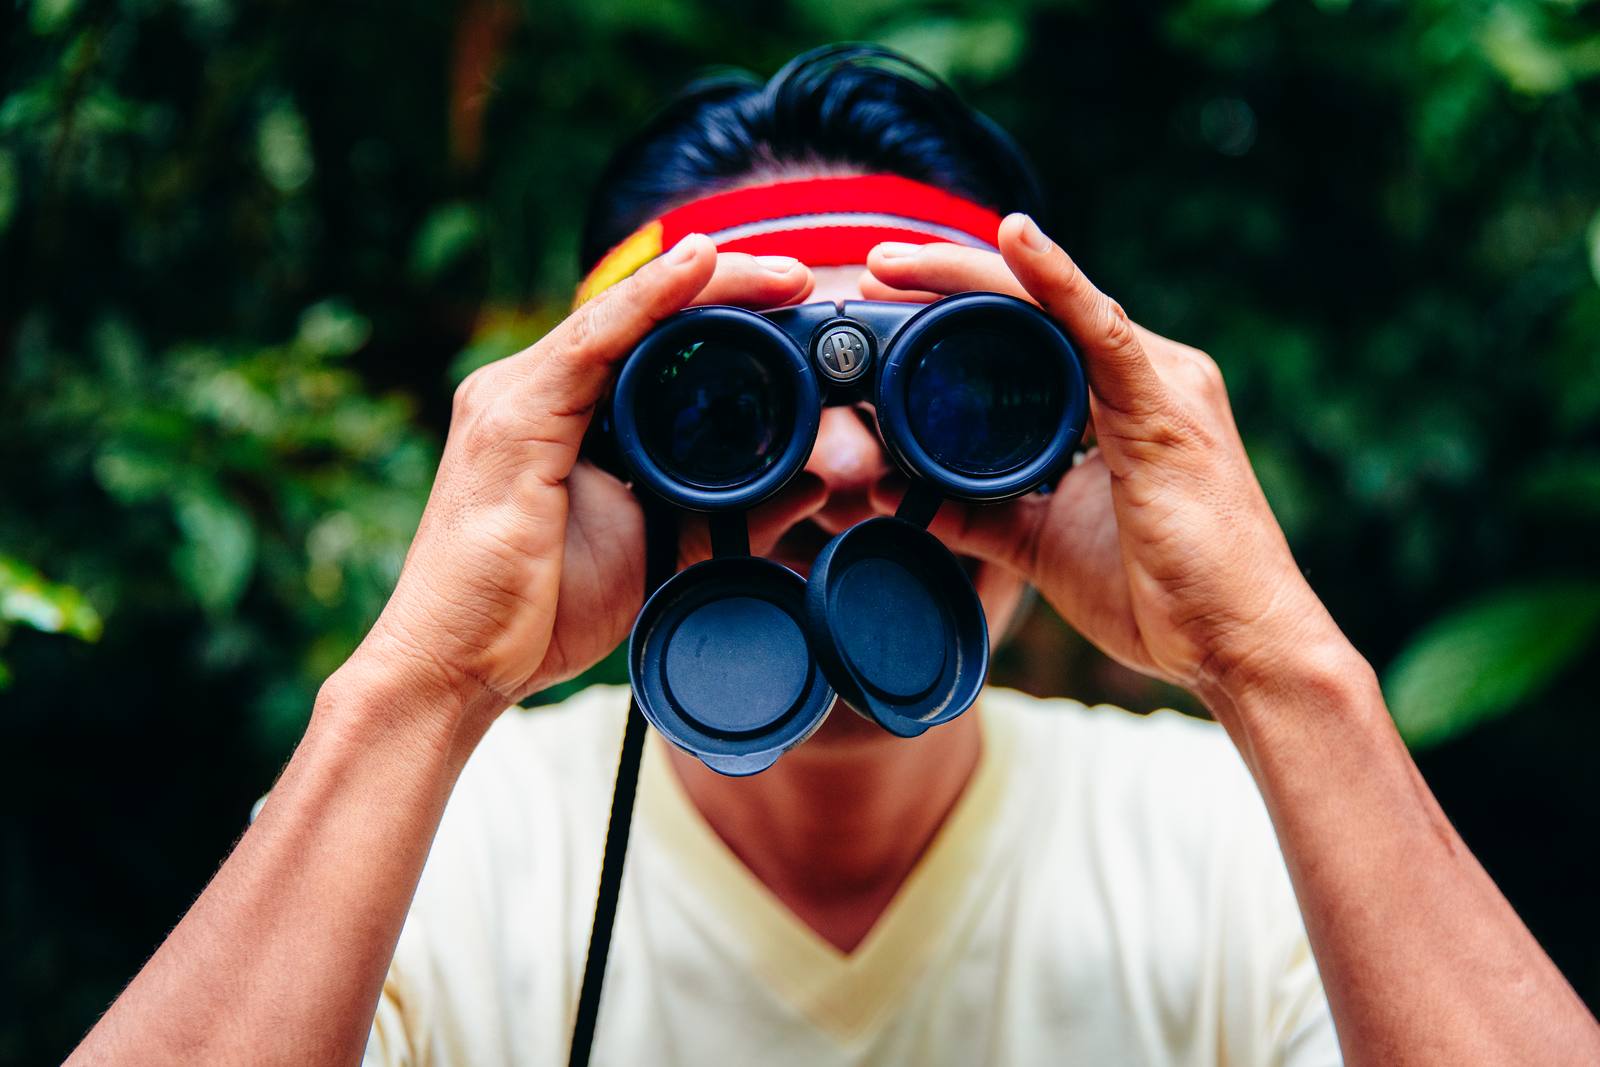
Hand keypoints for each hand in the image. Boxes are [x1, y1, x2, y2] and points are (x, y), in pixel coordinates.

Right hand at [343, 239, 824, 730]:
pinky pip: (589, 345)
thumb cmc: (539, 611)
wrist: (459, 668)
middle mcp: (531, 390)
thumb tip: (812, 483)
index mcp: (561, 413)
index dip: (721, 312)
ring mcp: (512, 398)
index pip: (648, 341)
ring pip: (620, 318)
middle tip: (802, 279)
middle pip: (639, 318)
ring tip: (776, 274)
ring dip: (704, 287)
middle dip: (725, 289)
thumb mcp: (661, 550)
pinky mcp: (510, 421)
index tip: (796, 305)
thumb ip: (728, 512)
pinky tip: (698, 268)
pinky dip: (646, 303)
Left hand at [862, 215, 1351, 708]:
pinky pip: (1101, 331)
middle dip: (947, 280)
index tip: (881, 300)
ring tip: (895, 261)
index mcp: (1119, 400)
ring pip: (1052, 307)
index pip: (1027, 333)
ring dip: (971, 276)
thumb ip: (975, 513)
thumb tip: (893, 492)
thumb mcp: (1042, 545)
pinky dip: (1056, 283)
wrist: (1241, 646)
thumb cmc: (1161, 596)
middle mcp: (1145, 374)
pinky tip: (1013, 237)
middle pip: (1032, 308)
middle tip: (871, 265)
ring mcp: (1160, 383)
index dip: (953, 309)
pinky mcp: (1166, 407)